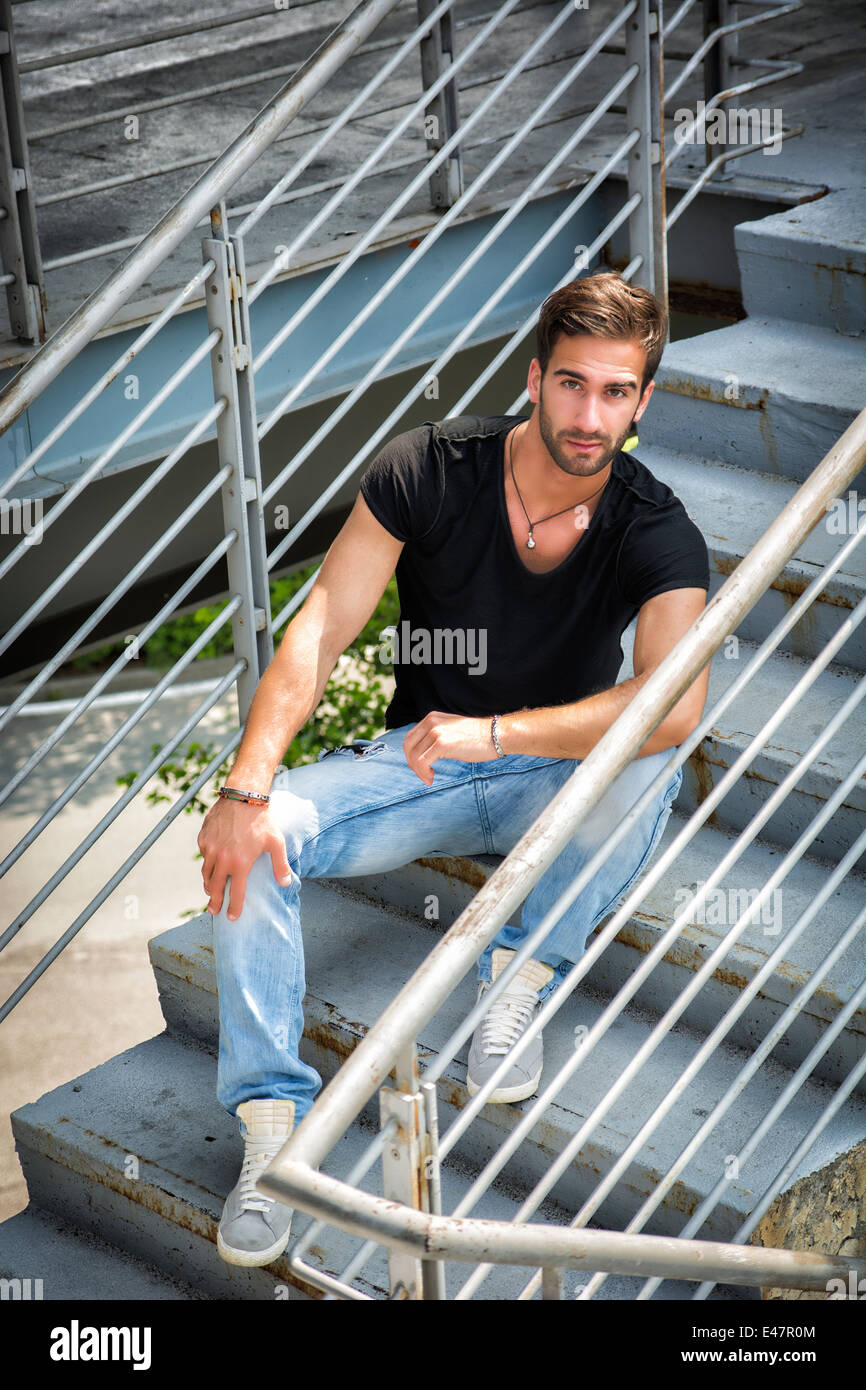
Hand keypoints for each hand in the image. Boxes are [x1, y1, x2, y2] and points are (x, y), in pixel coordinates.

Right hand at [197, 796, 291, 920]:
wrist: (243, 796)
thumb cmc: (262, 819)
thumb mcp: (276, 842)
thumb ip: (280, 865)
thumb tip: (285, 883)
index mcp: (240, 863)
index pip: (235, 892)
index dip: (233, 907)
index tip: (231, 917)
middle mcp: (222, 858)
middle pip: (214, 887)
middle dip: (214, 901)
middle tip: (214, 910)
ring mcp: (210, 848)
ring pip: (206, 873)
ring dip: (208, 884)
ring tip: (210, 891)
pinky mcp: (203, 838)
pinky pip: (203, 855)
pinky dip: (207, 863)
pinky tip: (211, 865)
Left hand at [402, 711, 496, 784]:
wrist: (497, 735)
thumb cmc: (479, 737)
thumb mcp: (452, 731)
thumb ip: (437, 736)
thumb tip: (425, 752)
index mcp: (432, 718)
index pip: (410, 738)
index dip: (412, 755)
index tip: (421, 767)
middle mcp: (431, 722)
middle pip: (408, 746)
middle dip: (412, 764)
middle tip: (423, 775)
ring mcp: (436, 732)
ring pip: (413, 756)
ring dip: (418, 771)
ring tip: (428, 778)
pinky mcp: (442, 743)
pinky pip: (422, 762)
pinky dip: (423, 773)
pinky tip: (431, 777)